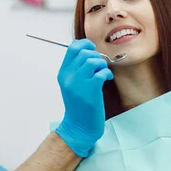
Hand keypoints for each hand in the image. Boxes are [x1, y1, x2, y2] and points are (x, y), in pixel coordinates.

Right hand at [55, 39, 113, 157]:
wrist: (79, 126)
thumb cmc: (79, 104)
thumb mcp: (71, 84)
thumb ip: (76, 68)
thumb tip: (90, 50)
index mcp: (63, 73)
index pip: (72, 48)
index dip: (85, 44)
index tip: (92, 49)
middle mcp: (69, 76)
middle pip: (85, 52)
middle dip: (96, 56)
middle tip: (100, 66)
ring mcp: (79, 83)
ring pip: (93, 60)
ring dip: (102, 65)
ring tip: (103, 73)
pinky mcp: (90, 90)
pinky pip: (101, 72)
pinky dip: (107, 73)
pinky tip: (106, 79)